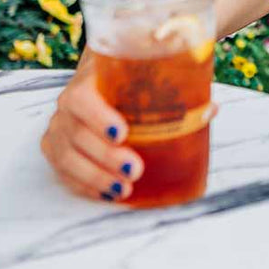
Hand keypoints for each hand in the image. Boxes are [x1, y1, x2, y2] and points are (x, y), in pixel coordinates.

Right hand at [39, 63, 217, 202]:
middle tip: (135, 170)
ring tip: (123, 190)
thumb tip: (210, 109)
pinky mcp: (57, 149)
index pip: (82, 98)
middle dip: (105, 156)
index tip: (123, 133)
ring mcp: (59, 129)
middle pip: (77, 134)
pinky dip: (85, 186)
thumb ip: (178, 87)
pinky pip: (64, 172)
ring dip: (95, 177)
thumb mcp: (149, 73)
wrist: (102, 76)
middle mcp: (67, 106)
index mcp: (89, 80)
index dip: (98, 117)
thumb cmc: (130, 76)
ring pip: (67, 157)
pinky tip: (108, 194)